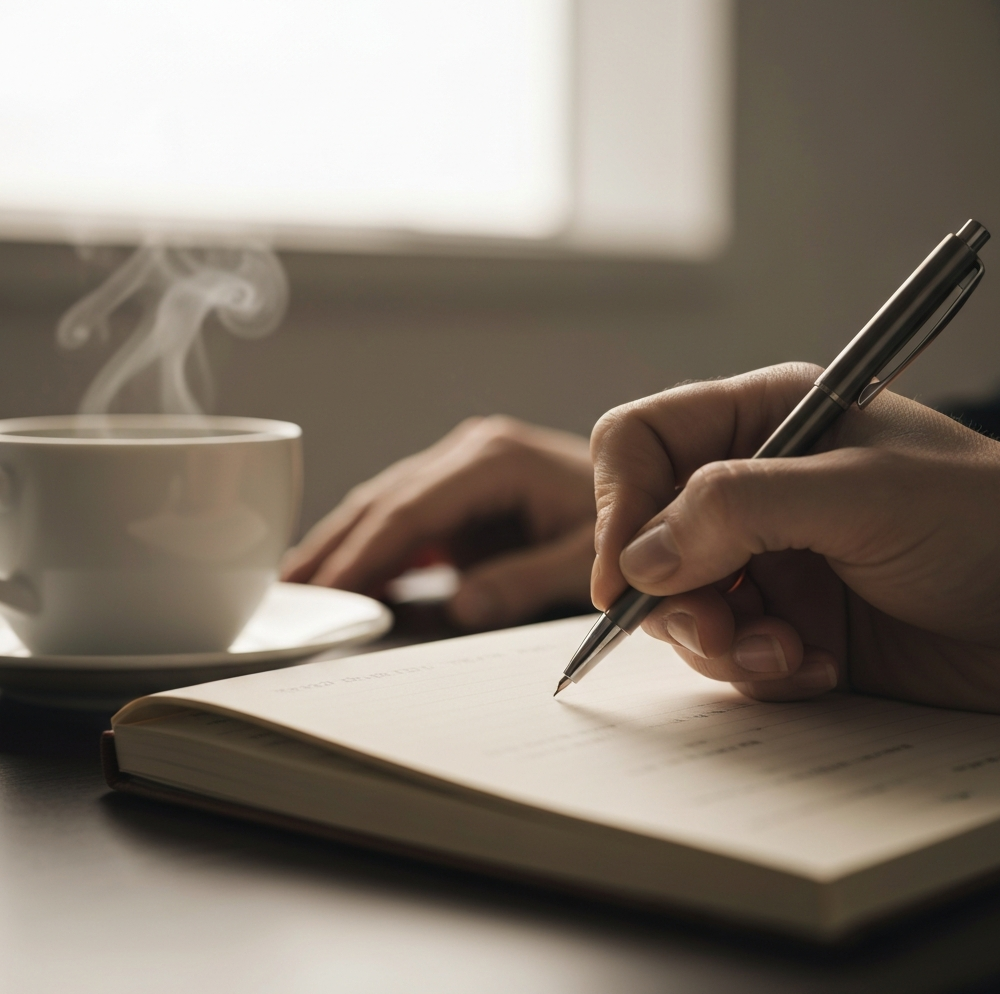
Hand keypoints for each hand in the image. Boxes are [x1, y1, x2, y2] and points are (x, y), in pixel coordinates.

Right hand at [281, 416, 594, 629]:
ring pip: (384, 504)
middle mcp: (470, 452)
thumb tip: (460, 608)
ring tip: (296, 586)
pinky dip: (372, 546)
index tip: (327, 593)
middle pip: (384, 501)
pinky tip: (341, 572)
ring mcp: (462, 468)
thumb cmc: (624, 520)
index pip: (410, 509)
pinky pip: (405, 518)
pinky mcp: (462, 490)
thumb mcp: (588, 558)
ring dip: (341, 545)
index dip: (364, 554)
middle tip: (286, 596)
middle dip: (335, 548)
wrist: (650, 489)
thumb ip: (526, 581)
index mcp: (495, 459)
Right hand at [591, 363, 999, 713]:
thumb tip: (637, 556)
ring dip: (718, 641)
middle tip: (716, 629)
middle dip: (672, 592)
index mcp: (766, 420)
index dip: (618, 503)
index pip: (642, 443)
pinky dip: (758, 671)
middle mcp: (756, 487)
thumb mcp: (865, 496)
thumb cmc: (995, 523)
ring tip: (786, 653)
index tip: (621, 574)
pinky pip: (728, 653)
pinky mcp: (790, 622)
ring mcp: (770, 559)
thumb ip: (739, 509)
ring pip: (679, 603)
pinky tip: (816, 668)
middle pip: (646, 535)